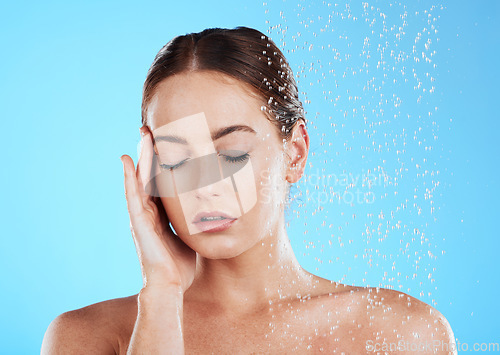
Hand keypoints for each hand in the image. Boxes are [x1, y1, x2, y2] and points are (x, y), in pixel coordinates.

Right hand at [120, 126, 195, 292]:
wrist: (170, 285)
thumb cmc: (180, 264)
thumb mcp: (191, 235)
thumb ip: (195, 221)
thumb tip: (215, 211)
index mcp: (162, 214)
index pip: (162, 182)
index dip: (164, 162)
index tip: (169, 142)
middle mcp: (150, 211)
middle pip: (149, 175)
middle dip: (151, 153)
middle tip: (152, 130)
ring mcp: (142, 215)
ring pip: (140, 179)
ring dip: (142, 156)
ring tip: (142, 135)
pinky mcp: (138, 222)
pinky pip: (132, 195)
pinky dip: (128, 177)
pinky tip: (126, 160)